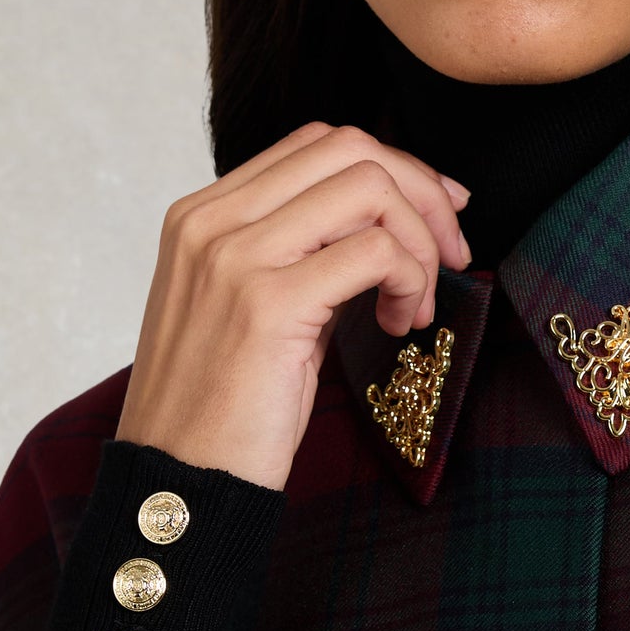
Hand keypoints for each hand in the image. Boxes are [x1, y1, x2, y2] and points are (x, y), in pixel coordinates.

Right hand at [115, 123, 469, 491]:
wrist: (178, 486)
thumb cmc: (220, 411)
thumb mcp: (249, 309)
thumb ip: (297, 254)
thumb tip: (385, 224)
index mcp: (201, 216)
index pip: (317, 143)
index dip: (393, 169)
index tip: (437, 214)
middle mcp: (210, 222)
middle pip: (348, 147)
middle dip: (421, 193)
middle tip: (450, 254)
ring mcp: (234, 257)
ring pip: (368, 188)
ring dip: (418, 242)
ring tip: (413, 305)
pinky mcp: (268, 303)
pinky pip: (375, 252)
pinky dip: (409, 280)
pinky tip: (398, 324)